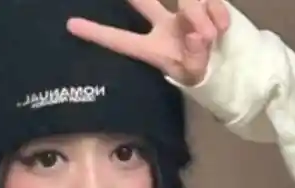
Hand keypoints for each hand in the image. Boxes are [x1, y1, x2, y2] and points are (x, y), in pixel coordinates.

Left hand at [67, 0, 229, 85]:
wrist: (219, 66)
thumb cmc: (195, 72)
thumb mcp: (195, 73)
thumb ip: (195, 56)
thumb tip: (197, 34)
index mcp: (151, 48)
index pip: (121, 39)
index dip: (97, 33)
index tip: (71, 25)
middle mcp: (162, 25)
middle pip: (144, 1)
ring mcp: (180, 12)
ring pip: (187, 0)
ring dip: (202, 15)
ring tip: (215, 36)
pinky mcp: (201, 2)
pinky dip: (218, 12)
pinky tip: (224, 29)